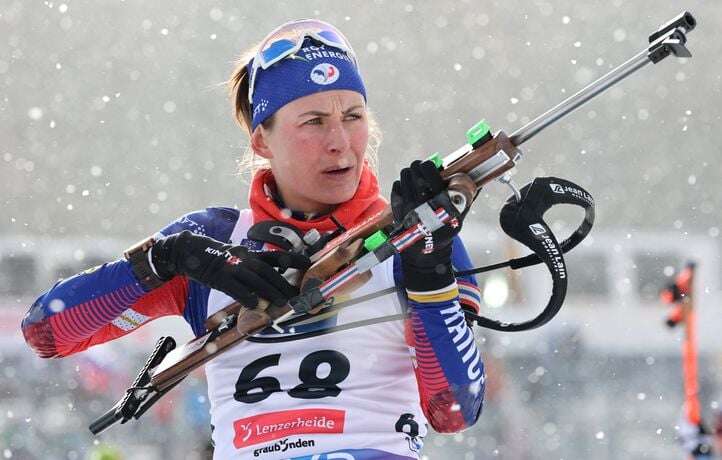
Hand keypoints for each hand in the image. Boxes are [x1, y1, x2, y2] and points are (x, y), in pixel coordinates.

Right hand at [151, 230, 309, 306]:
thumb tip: (271, 277)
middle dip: (285, 283)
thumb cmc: (215, 258)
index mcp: (249, 255)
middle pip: (268, 271)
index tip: (310, 263)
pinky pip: (236, 288)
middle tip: (299, 296)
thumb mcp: (236, 257)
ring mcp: (231, 267)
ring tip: (283, 303)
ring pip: (255, 280)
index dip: (293, 260)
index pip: (275, 257)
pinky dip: (247, 297)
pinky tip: (256, 305)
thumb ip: (252, 266)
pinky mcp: (219, 278)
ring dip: (270, 291)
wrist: (188, 251)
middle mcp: (243, 259)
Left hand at [390, 160, 462, 290]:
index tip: (429, 165)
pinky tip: (405, 187)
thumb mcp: (459, 216)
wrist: (426, 251)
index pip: (429, 173)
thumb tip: (480, 181)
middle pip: (414, 172)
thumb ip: (467, 197)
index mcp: (439, 201)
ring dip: (407, 173)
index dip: (427, 165)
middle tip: (419, 167)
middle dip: (416, 166)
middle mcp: (422, 203)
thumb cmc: (445, 229)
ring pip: (403, 178)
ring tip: (412, 175)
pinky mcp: (397, 211)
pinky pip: (396, 189)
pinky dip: (400, 184)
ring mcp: (408, 207)